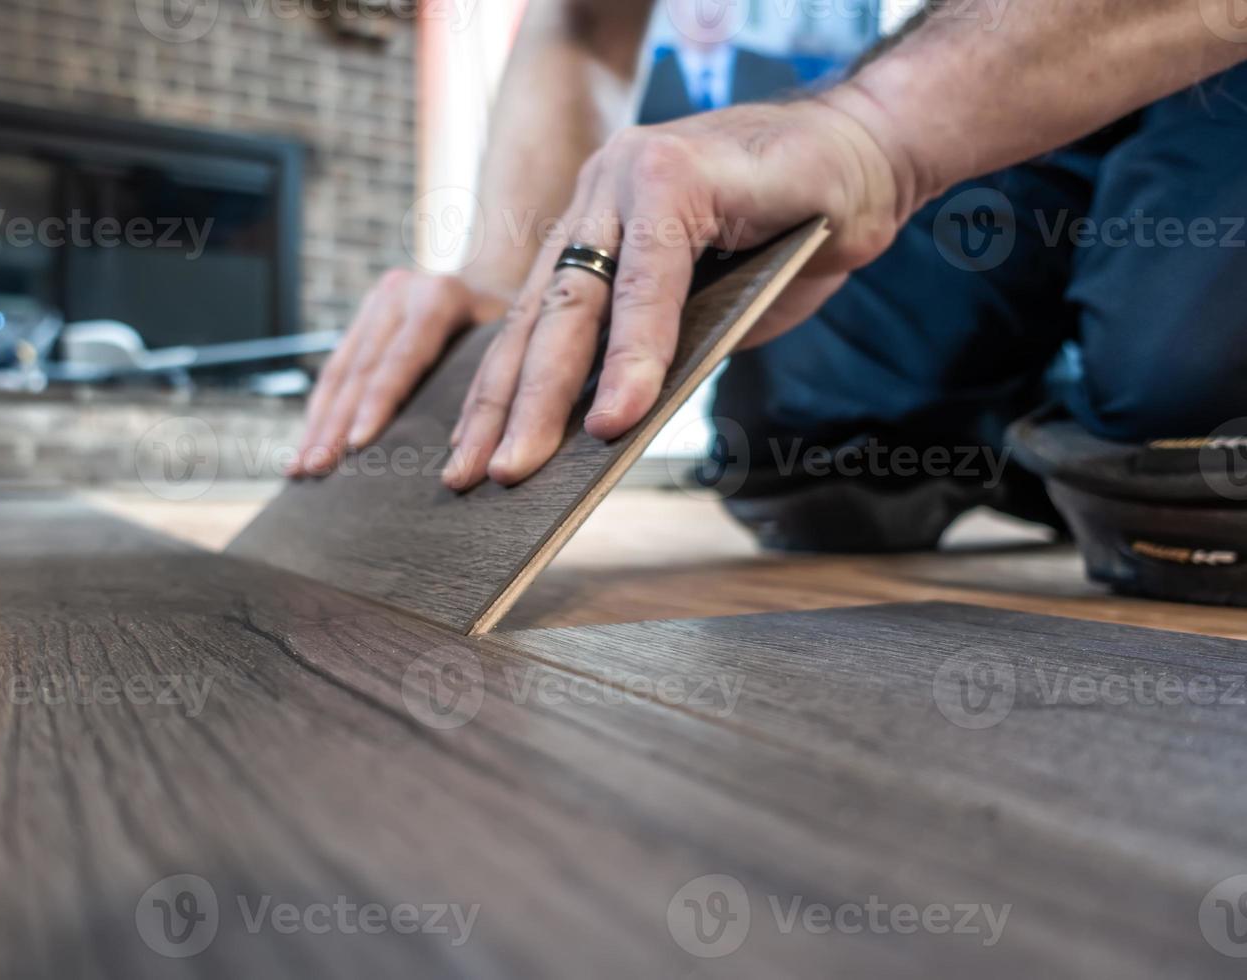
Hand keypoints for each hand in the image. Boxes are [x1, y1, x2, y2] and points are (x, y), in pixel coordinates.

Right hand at [289, 270, 509, 476]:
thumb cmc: (511, 325)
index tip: (356, 445)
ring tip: (299, 467)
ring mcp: (376, 302)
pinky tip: (306, 443)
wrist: (492, 276)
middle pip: (361, 369)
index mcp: (438, 297)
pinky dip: (320, 410)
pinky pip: (336, 369)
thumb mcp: (512, 342)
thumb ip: (488, 384)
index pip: (400, 358)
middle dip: (334, 424)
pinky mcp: (362, 317)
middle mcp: (399, 293)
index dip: (377, 403)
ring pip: (340, 371)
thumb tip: (469, 451)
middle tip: (316, 468)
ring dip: (317, 423)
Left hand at [441, 91, 916, 490]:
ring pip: (577, 302)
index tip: (469, 459)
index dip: (499, 394)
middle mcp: (596, 196)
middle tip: (474, 479)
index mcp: (593, 226)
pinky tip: (618, 414)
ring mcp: (628, 176)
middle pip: (538, 319)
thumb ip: (658, 347)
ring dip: (548, 394)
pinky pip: (647, 281)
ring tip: (523, 464)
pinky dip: (635, 354)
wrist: (873, 154)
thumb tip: (605, 425)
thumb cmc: (792, 232)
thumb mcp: (711, 308)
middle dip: (502, 408)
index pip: (534, 322)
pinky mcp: (674, 173)